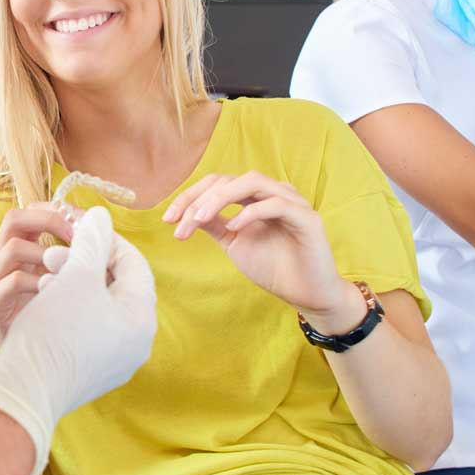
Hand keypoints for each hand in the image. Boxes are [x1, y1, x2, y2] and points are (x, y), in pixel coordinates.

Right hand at [0, 207, 157, 474]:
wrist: (22, 393)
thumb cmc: (54, 333)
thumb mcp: (77, 278)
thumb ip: (93, 242)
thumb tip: (101, 216)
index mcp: (140, 320)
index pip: (134, 263)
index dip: (106, 237)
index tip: (78, 225)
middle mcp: (132, 343)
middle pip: (115, 285)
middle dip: (83, 262)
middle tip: (56, 253)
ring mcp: (110, 362)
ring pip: (95, 306)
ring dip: (70, 283)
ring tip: (46, 278)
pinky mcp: (85, 375)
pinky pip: (81, 329)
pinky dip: (63, 309)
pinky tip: (42, 305)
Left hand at [164, 172, 355, 321]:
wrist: (306, 295)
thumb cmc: (274, 267)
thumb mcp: (234, 244)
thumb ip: (214, 224)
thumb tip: (186, 212)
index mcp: (255, 196)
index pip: (217, 183)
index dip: (190, 196)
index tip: (167, 220)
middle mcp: (273, 192)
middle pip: (229, 179)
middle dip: (199, 198)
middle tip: (178, 222)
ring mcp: (292, 201)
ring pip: (251, 182)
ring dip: (219, 199)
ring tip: (199, 219)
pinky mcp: (307, 217)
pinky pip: (276, 204)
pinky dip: (250, 213)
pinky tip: (233, 228)